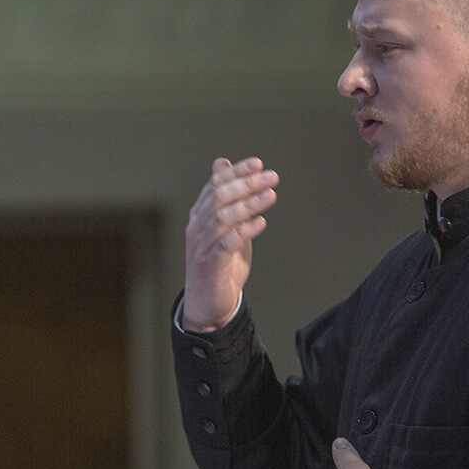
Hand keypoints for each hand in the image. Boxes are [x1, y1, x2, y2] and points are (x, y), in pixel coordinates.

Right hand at [182, 157, 278, 331]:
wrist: (207, 304)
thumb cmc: (218, 263)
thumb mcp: (224, 227)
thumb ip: (226, 198)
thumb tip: (222, 164)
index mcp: (200, 216)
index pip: (215, 186)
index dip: (236, 173)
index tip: (258, 164)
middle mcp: (197, 228)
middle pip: (218, 198)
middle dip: (246, 184)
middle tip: (271, 177)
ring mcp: (201, 246)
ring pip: (222, 218)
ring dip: (248, 204)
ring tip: (270, 195)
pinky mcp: (209, 265)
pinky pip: (225, 244)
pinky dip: (243, 231)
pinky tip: (260, 222)